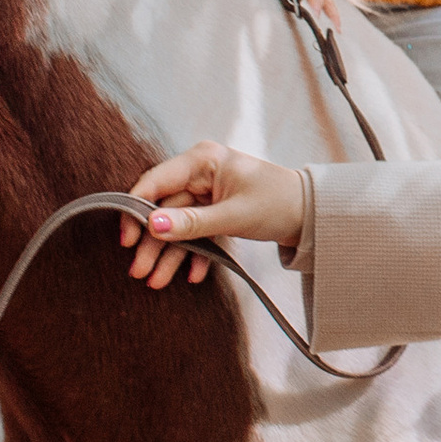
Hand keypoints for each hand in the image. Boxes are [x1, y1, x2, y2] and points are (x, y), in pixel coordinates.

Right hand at [120, 142, 308, 286]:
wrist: (312, 214)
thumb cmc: (278, 204)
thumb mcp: (233, 216)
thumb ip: (192, 222)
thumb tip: (152, 226)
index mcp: (203, 160)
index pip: (156, 182)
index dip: (137, 210)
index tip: (128, 239)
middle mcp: (201, 172)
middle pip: (164, 208)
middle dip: (152, 242)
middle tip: (138, 271)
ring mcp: (208, 192)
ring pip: (178, 225)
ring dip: (169, 254)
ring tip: (155, 281)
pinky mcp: (216, 210)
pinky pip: (197, 232)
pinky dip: (195, 253)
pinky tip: (193, 276)